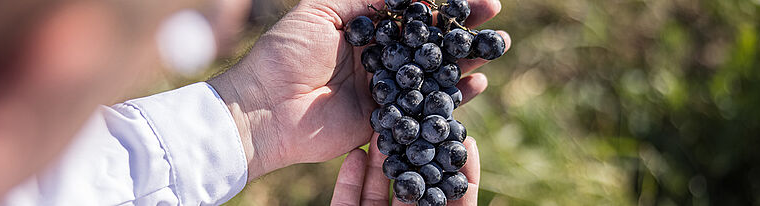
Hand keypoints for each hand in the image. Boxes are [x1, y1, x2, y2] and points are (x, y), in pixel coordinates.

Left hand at [207, 0, 510, 179]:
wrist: (264, 109)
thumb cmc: (285, 54)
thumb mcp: (322, 11)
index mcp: (363, 27)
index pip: (411, 12)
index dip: (441, 3)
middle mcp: (378, 57)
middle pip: (429, 40)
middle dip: (462, 28)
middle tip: (493, 15)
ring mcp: (384, 89)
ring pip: (434, 72)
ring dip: (466, 59)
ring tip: (495, 46)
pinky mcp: (384, 120)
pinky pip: (424, 108)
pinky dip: (452, 97)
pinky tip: (476, 82)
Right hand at [330, 135, 481, 204]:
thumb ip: (464, 192)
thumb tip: (468, 145)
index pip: (434, 185)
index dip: (433, 153)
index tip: (430, 120)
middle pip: (403, 180)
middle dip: (401, 149)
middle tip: (400, 117)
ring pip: (374, 188)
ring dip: (376, 159)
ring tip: (377, 129)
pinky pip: (346, 201)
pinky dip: (349, 180)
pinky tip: (355, 154)